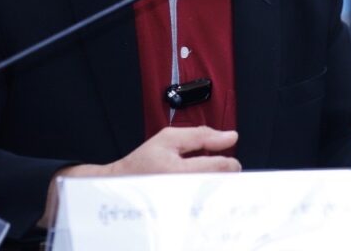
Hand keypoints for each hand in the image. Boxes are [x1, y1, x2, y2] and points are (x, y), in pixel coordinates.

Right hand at [39, 126, 239, 226]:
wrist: (120, 185)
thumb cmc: (142, 162)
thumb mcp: (169, 139)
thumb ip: (201, 135)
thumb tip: (230, 137)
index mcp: (178, 171)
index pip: (220, 167)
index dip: (230, 161)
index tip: (228, 159)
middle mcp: (182, 192)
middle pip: (222, 185)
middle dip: (225, 175)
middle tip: (216, 169)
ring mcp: (182, 206)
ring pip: (215, 197)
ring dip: (217, 186)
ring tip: (206, 179)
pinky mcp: (182, 215)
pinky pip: (205, 205)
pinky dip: (208, 196)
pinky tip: (200, 190)